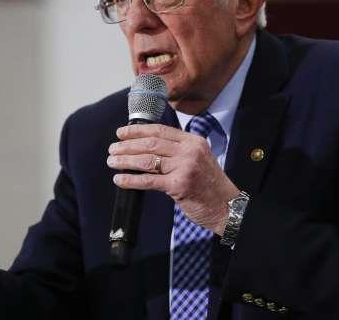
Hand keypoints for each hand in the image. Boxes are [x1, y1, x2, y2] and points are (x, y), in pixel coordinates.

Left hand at [107, 124, 239, 234]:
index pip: (160, 130)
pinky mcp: (179, 186)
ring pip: (147, 160)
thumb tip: (145, 148)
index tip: (121, 133)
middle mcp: (189, 151)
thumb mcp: (198, 159)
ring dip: (125, 161)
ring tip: (112, 161)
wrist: (226, 206)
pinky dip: (131, 180)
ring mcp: (185, 168)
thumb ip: (178, 152)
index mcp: (193, 141)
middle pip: (151, 144)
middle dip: (127, 145)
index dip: (137, 131)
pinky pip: (149, 181)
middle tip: (112, 149)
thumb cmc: (209, 186)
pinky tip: (119, 180)